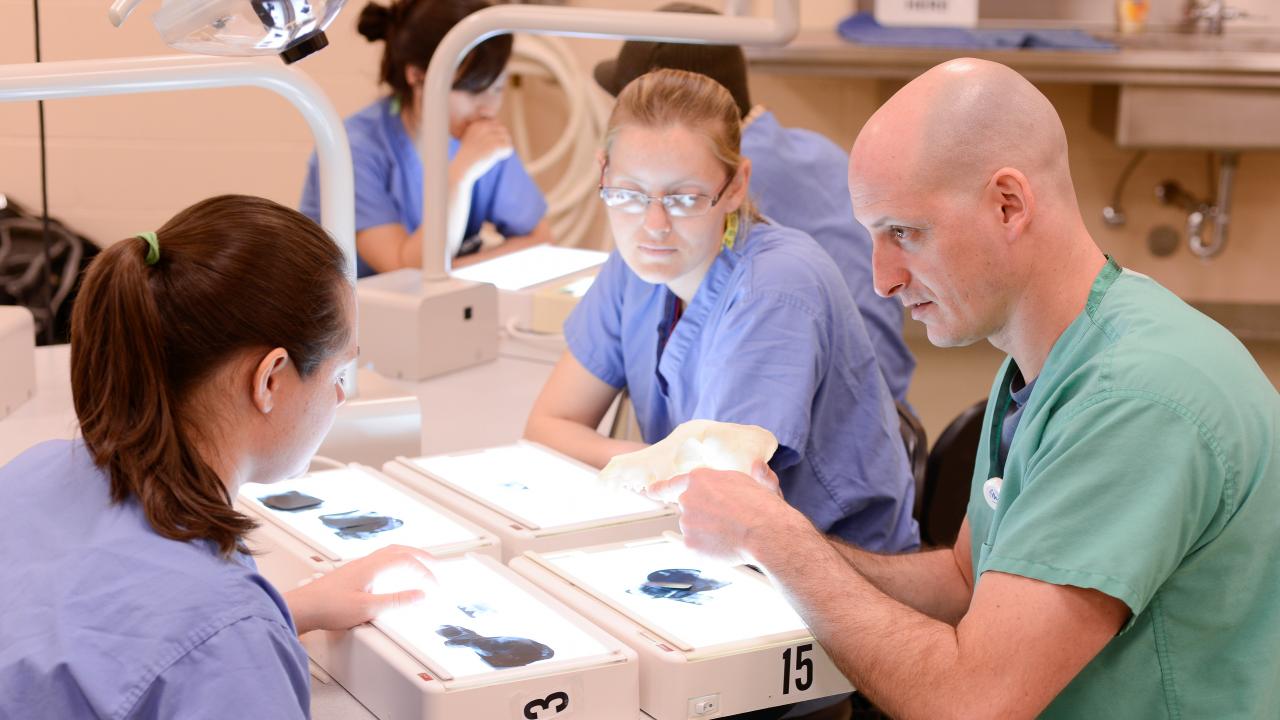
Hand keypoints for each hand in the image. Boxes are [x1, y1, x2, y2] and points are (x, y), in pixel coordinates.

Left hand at [283, 545, 435, 635]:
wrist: (302, 608)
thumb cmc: (327, 607)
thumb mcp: (367, 608)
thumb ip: (396, 601)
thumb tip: (419, 595)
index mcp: (372, 566)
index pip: (407, 561)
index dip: (425, 571)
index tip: (434, 585)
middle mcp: (366, 562)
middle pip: (400, 550)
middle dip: (421, 556)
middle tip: (436, 564)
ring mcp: (358, 566)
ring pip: (389, 553)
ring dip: (408, 557)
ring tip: (418, 565)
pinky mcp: (352, 573)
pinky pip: (380, 560)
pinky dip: (395, 562)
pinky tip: (392, 573)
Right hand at [451, 119, 512, 182]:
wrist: (462, 168)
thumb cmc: (467, 157)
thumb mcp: (472, 139)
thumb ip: (484, 132)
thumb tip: (502, 130)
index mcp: (478, 123)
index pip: (496, 124)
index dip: (495, 136)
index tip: (487, 145)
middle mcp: (484, 126)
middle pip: (503, 130)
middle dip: (501, 141)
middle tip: (492, 151)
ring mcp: (490, 135)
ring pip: (507, 139)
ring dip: (502, 148)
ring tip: (492, 155)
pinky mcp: (496, 145)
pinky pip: (509, 148)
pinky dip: (505, 155)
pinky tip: (495, 158)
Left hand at [647, 461, 802, 564]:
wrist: (765, 533)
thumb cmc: (764, 508)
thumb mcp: (762, 483)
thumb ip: (755, 475)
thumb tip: (760, 465)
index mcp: (701, 479)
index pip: (673, 484)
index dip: (661, 489)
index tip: (650, 491)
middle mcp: (688, 498)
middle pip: (690, 510)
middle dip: (704, 517)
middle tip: (728, 522)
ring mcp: (687, 522)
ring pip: (694, 531)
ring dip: (708, 534)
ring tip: (732, 534)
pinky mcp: (689, 544)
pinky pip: (697, 549)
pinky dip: (709, 551)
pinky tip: (727, 547)